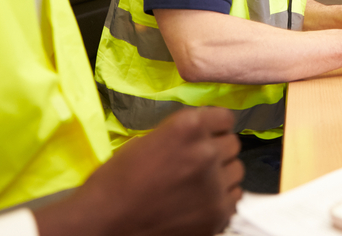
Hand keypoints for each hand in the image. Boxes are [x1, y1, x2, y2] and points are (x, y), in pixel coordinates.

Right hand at [35, 107, 242, 235]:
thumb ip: (181, 134)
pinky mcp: (218, 214)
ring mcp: (215, 185)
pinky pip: (234, 198)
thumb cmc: (116, 180)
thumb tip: (203, 134)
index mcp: (187, 127)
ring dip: (222, 174)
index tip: (207, 134)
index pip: (224, 117)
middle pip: (233, 144)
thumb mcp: (147, 140)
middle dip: (217, 150)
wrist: (105, 223)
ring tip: (198, 183)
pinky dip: (221, 199)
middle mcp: (206, 152)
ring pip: (237, 171)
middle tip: (197, 161)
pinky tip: (199, 202)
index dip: (214, 126)